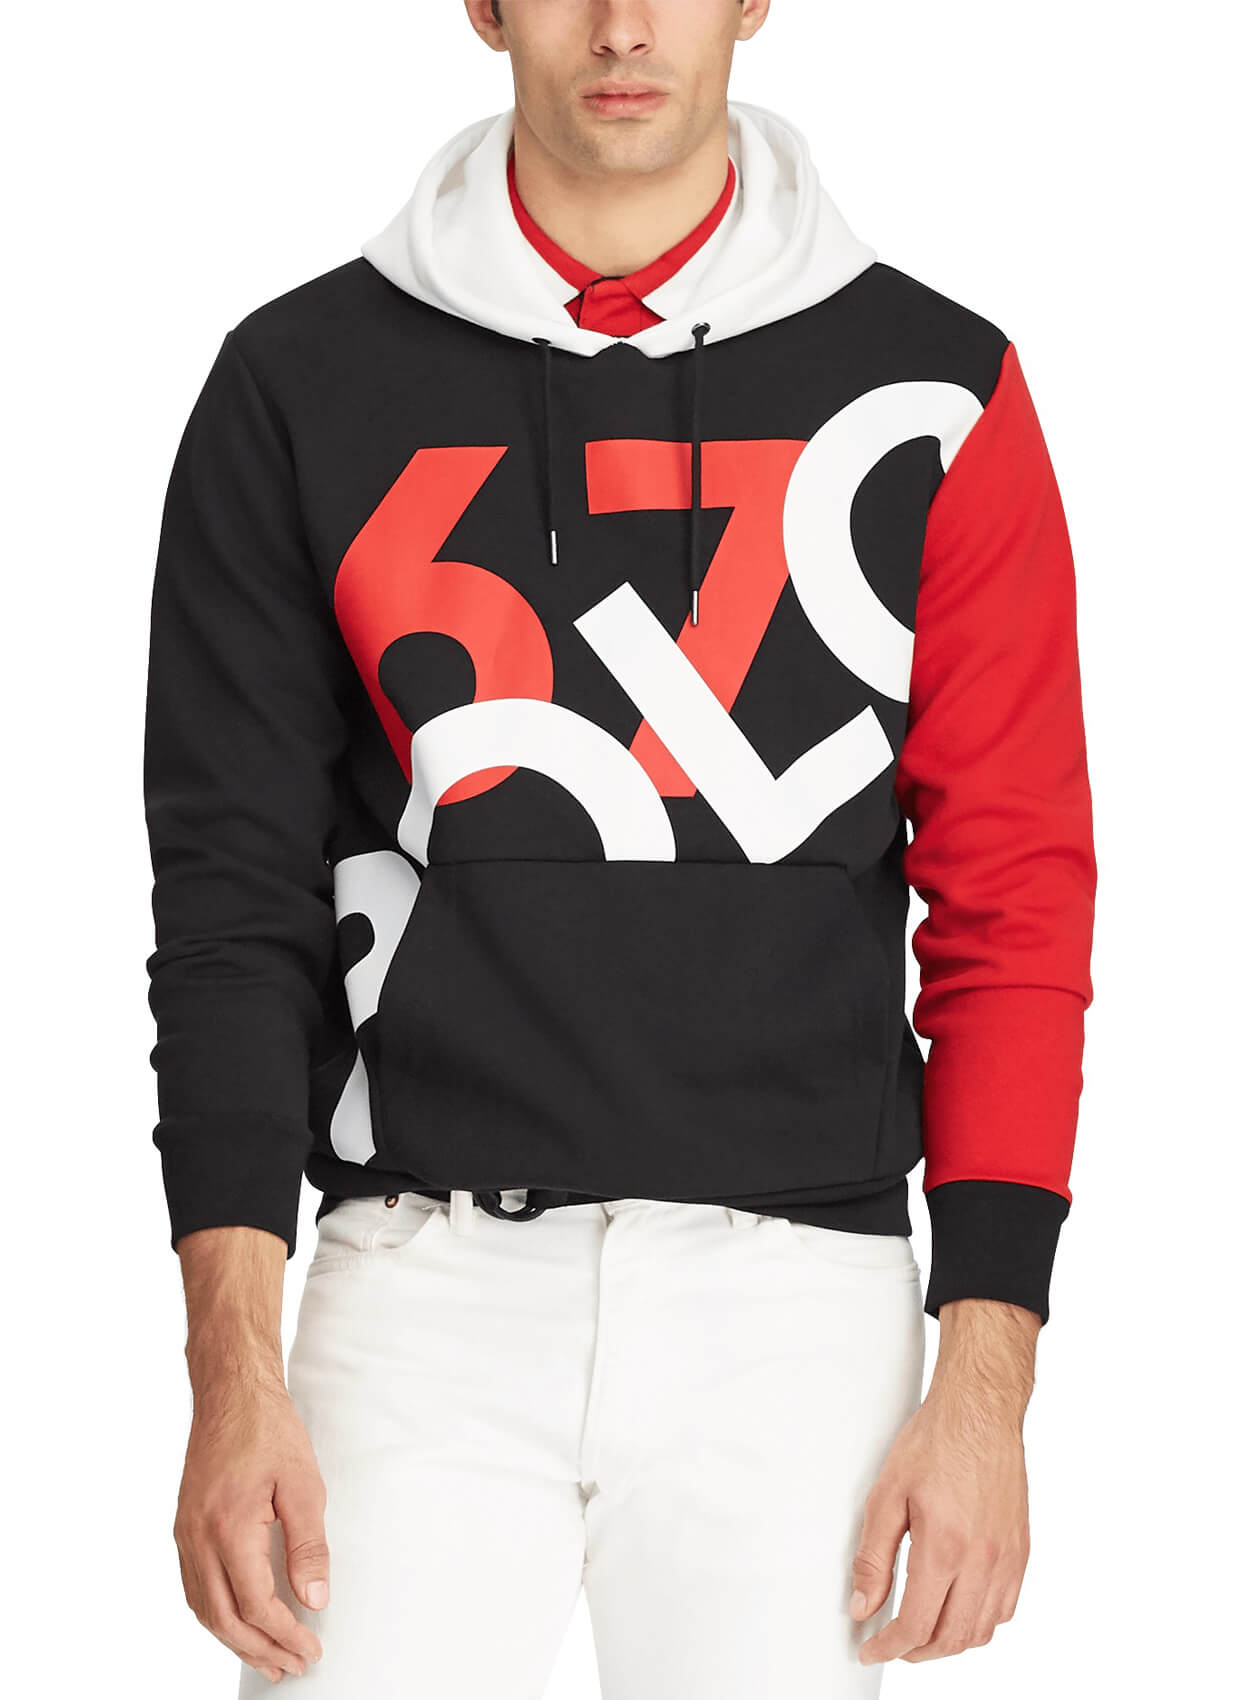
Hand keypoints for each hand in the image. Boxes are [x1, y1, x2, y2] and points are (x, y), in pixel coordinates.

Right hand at [174, 1373, 327, 1683]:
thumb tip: (314, 1599)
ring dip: (235, 1640)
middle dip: (260, 1650)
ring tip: (267, 1658)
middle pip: (224, 1618)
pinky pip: (195, 1587)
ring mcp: (186, 1534)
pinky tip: (237, 1622)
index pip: (255, 1605)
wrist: (230, 1393)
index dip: (284, 1635)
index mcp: (229, 1528)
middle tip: (292, 1667)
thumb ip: (309, 1546)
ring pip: (204, 1608)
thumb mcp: (303, 1484)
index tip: (310, 1649)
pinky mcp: (185, 1527)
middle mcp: (199, 1538)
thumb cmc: (269, 1430)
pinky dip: (216, 1614)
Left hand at [849, 1297, 1038, 1663]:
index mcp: (944, 1548)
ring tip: (921, 1632)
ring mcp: (1007, 1559)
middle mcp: (982, 1561)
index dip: (888, 1647)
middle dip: (915, 1652)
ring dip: (949, 1643)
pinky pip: (1005, 1609)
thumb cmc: (934, 1443)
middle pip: (950, 1639)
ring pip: (981, 1632)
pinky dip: (980, 1623)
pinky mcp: (1021, 1551)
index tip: (870, 1648)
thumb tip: (863, 1606)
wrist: (980, 1411)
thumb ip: (873, 1558)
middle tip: (890, 1644)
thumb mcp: (886, 1495)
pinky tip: (958, 1609)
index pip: (916, 1626)